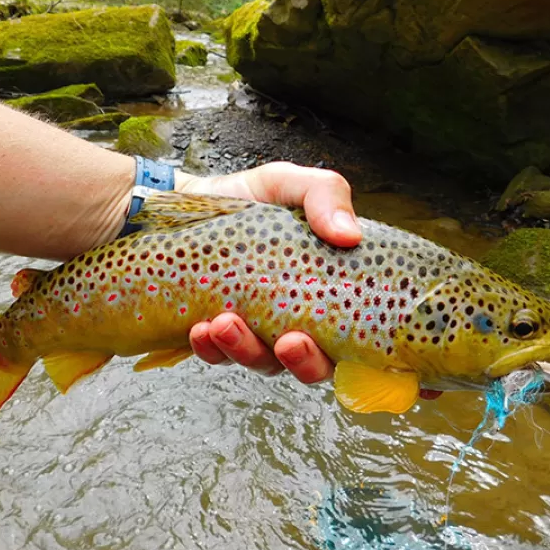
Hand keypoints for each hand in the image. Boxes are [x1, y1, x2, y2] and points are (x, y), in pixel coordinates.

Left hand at [176, 162, 361, 383]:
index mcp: (329, 292)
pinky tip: (201, 329)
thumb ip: (326, 195)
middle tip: (288, 343)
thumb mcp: (291, 184)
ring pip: (262, 363)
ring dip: (246, 352)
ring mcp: (258, 333)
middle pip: (313, 365)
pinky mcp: (218, 337)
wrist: (194, 200)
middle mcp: (299, 320)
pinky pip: (217, 356)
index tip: (337, 340)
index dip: (353, 353)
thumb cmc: (253, 199)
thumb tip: (350, 234)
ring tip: (226, 324)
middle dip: (302, 362)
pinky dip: (210, 349)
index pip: (355, 337)